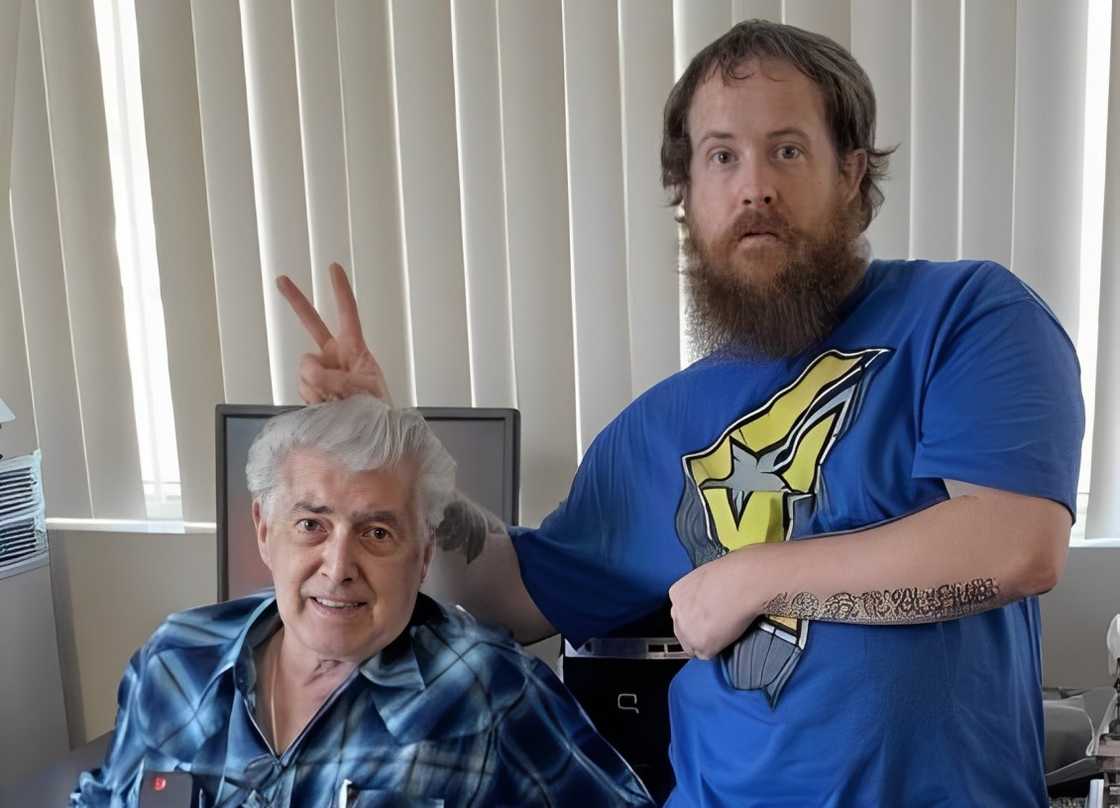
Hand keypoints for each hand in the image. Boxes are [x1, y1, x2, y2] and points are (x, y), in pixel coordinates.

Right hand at [277, 263, 392, 404]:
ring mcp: (321, 372)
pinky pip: (303, 388)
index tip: (334, 268)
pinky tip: (326, 406)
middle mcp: (335, 356)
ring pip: (305, 368)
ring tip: (337, 401)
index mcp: (354, 348)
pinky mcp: (311, 389)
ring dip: (318, 385)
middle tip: (281, 279)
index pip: (347, 313)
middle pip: (312, 323)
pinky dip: (313, 398)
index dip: (340, 290)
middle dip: (296, 301)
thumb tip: (311, 374)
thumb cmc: (377, 409)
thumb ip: (336, 379)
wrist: (369, 435)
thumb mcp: (364, 390)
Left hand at [669, 550, 762, 659]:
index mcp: (677, 593)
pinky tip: (726, 637)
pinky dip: (716, 648)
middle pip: (682, 629)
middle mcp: (677, 612)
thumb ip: (699, 592)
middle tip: (714, 626)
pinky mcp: (701, 644)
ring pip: (691, 645)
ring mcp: (687, 630)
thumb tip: (708, 598)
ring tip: (723, 631)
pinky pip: (705, 654)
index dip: (695, 615)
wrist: (743, 583)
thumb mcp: (705, 577)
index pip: (681, 612)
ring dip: (704, 641)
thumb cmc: (732, 573)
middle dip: (696, 629)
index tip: (705, 615)